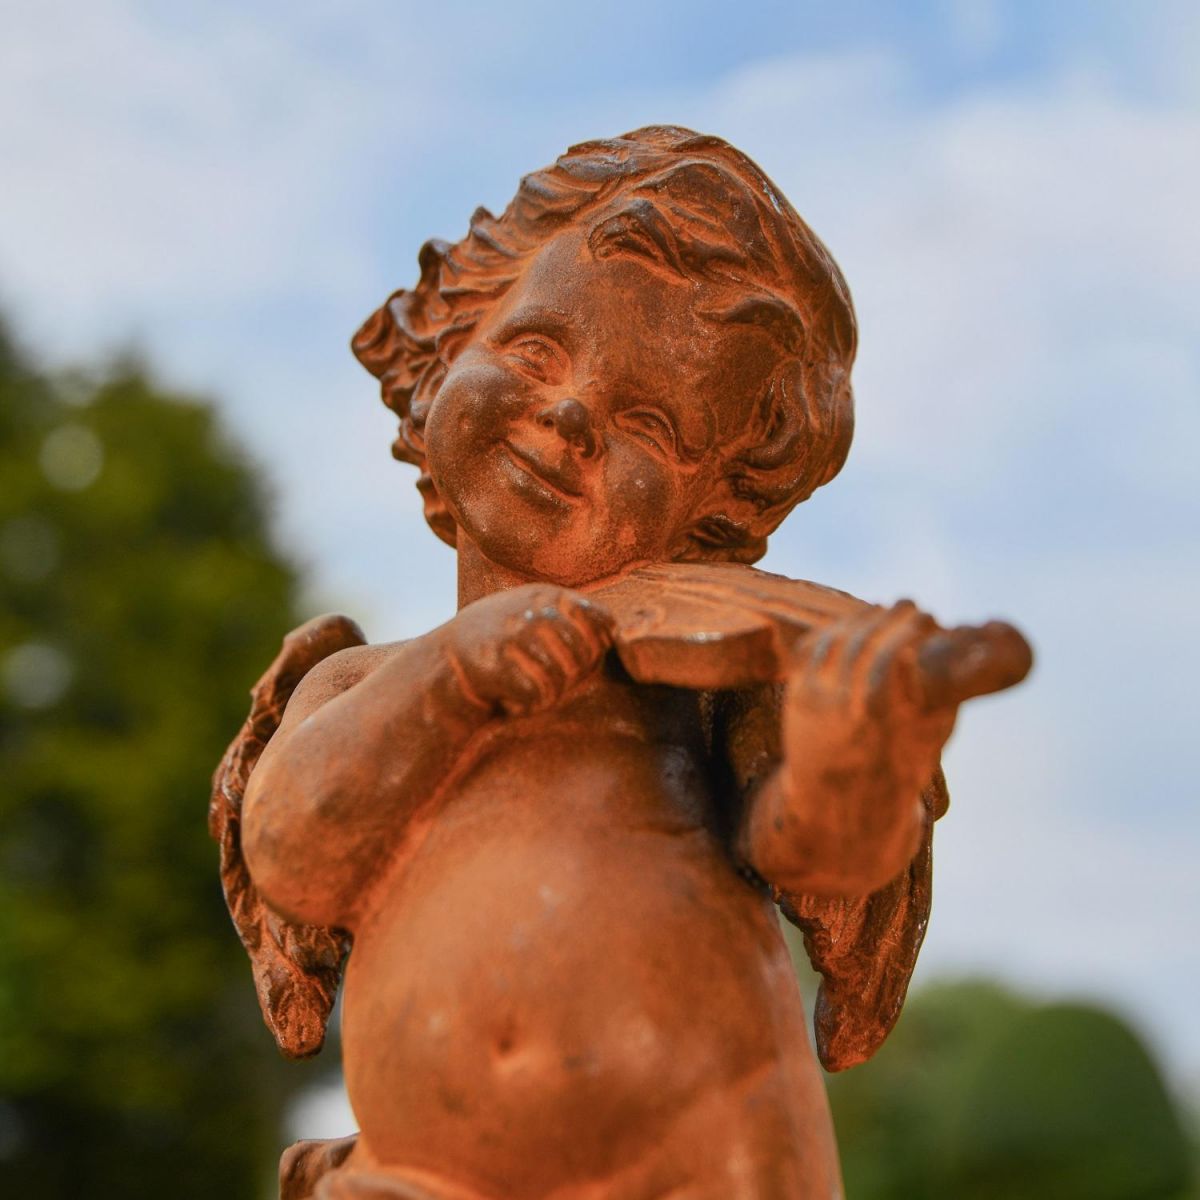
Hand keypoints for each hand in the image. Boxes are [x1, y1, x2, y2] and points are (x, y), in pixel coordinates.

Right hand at [442, 585, 614, 717]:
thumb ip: (572, 618)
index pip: (599, 621)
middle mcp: (531, 609)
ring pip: (559, 679)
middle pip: (582, 656)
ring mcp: (512, 634)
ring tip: (519, 684)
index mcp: (546, 595)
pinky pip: (535, 695)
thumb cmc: (499, 646)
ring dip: (543, 694)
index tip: (572, 661)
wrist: (442, 666)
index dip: (593, 649)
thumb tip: (616, 630)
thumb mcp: (533, 618)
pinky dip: (523, 705)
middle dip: (567, 677)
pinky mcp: (494, 662)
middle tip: (537, 678)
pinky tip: (506, 697)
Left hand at [784, 601, 956, 808]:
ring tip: (884, 608)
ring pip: (840, 642)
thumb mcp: (929, 739)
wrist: (839, 802)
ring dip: (864, 618)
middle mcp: (847, 709)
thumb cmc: (897, 765)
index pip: (896, 658)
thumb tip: (969, 644)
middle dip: (893, 618)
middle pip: (867, 644)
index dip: (913, 631)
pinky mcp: (796, 696)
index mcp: (886, 721)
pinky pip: (812, 649)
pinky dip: (833, 629)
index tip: (932, 617)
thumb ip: (943, 693)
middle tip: (912, 603)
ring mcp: (817, 700)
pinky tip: (850, 621)